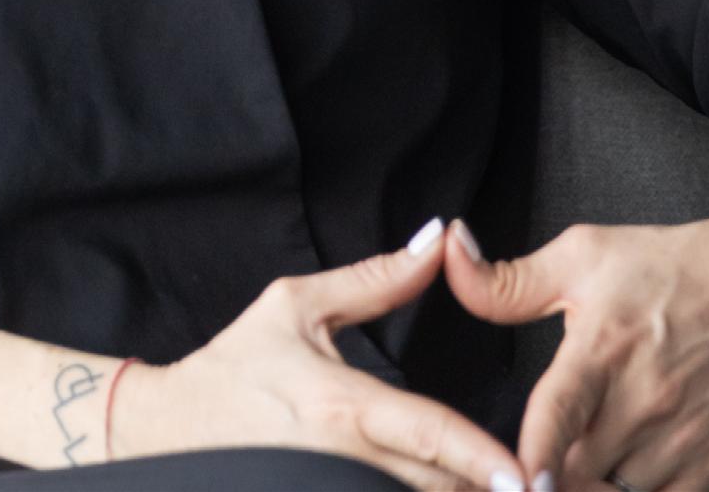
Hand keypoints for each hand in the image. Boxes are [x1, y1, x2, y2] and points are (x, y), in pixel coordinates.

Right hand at [112, 219, 531, 491]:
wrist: (169, 427)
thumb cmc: (236, 364)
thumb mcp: (296, 305)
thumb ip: (374, 280)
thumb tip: (436, 241)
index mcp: (342, 403)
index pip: (428, 433)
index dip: (480, 458)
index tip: (522, 475)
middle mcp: (343, 460)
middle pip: (436, 488)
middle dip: (486, 487)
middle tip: (539, 484)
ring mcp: (329, 491)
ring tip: (500, 488)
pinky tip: (448, 491)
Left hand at [439, 194, 708, 491]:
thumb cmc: (673, 266)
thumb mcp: (582, 255)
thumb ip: (508, 278)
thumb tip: (451, 254)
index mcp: (604, 346)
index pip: (560, 413)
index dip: (536, 452)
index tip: (518, 475)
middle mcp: (645, 400)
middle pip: (579, 467)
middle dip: (547, 472)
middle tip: (519, 468)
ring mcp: (682, 437)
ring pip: (618, 491)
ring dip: (588, 486)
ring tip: (564, 470)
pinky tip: (612, 478)